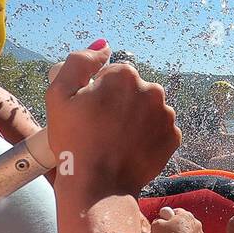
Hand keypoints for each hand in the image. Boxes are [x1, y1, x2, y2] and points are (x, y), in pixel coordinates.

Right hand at [45, 42, 180, 196]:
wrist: (99, 186)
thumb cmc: (74, 141)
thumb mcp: (59, 94)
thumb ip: (79, 62)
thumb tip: (103, 46)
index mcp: (125, 75)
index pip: (112, 74)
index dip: (98, 92)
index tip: (90, 111)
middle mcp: (152, 90)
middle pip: (133, 90)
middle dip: (120, 104)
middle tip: (102, 128)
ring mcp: (166, 115)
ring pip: (147, 109)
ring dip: (135, 119)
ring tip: (116, 141)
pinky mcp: (173, 137)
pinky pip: (158, 130)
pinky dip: (147, 136)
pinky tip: (129, 149)